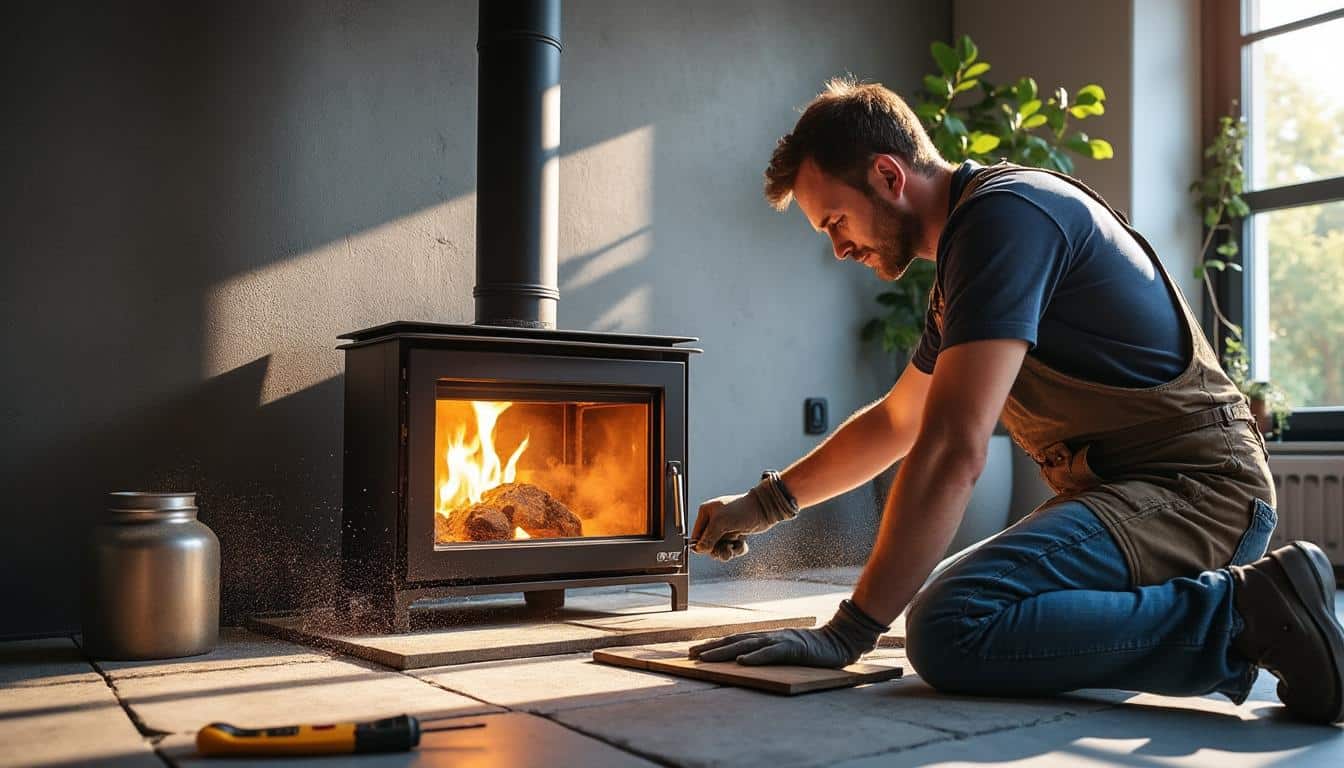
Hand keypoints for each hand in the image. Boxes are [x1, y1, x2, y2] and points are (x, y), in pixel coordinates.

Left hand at [687, 600, 888, 667]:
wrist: (839, 640)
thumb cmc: (812, 648)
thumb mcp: (786, 650)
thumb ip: (768, 652)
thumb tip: (744, 659)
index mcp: (766, 637)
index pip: (735, 640)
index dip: (714, 645)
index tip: (694, 652)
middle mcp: (769, 636)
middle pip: (734, 641)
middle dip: (711, 648)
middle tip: (690, 656)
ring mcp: (780, 640)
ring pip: (747, 645)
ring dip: (724, 652)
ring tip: (706, 658)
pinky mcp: (793, 648)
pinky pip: (771, 652)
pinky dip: (756, 656)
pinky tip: (742, 661)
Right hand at [690, 492, 767, 560]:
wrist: (764, 509)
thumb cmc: (742, 510)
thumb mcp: (721, 522)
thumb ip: (708, 537)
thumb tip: (699, 549)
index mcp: (706, 513)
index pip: (697, 535)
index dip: (702, 545)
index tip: (710, 549)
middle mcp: (714, 521)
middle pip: (708, 545)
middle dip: (718, 550)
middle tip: (726, 549)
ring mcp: (725, 529)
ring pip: (720, 548)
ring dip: (728, 551)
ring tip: (735, 547)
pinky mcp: (735, 535)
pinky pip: (731, 548)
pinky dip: (737, 549)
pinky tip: (742, 543)